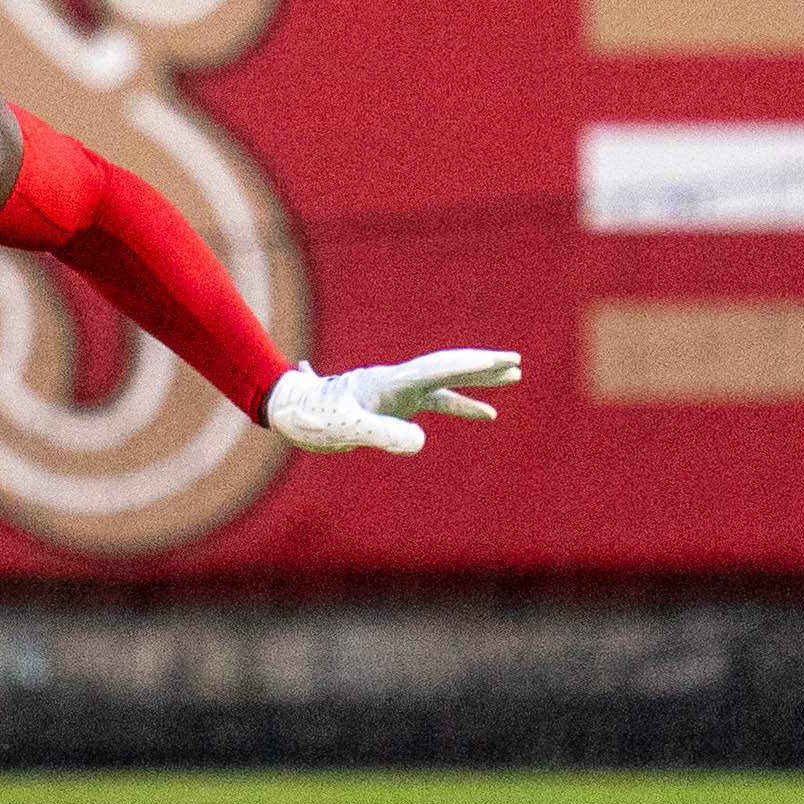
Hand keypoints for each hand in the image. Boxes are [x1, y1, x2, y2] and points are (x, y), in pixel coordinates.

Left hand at [266, 348, 521, 454]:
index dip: (472, 367)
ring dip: (479, 381)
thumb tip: (420, 442)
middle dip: (484, 365)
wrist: (286, 408)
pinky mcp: (393, 404)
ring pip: (446, 382)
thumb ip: (381, 433)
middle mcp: (397, 381)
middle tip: (517, 362)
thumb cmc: (312, 418)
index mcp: (390, 383)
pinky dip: (461, 406)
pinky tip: (486, 415)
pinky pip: (434, 403)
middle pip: (448, 367)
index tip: (503, 362)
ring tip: (514, 379)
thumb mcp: (347, 429)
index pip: (439, 370)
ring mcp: (396, 391)